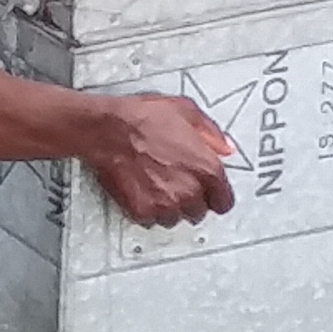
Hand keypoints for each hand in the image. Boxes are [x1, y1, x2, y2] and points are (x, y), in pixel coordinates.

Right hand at [82, 93, 237, 227]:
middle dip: (190, 200)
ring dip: (169, 208)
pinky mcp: (142, 211)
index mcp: (206, 168)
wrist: (107, 129)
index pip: (224, 202)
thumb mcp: (186, 111)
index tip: (208, 193)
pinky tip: (142, 190)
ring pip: (175, 219)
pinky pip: (151, 221)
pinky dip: (147, 210)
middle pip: (199, 213)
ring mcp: (165, 205)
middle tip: (176, 183)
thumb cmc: (142, 119)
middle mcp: (189, 191)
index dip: (215, 196)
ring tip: (157, 186)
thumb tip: (225, 148)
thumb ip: (212, 134)